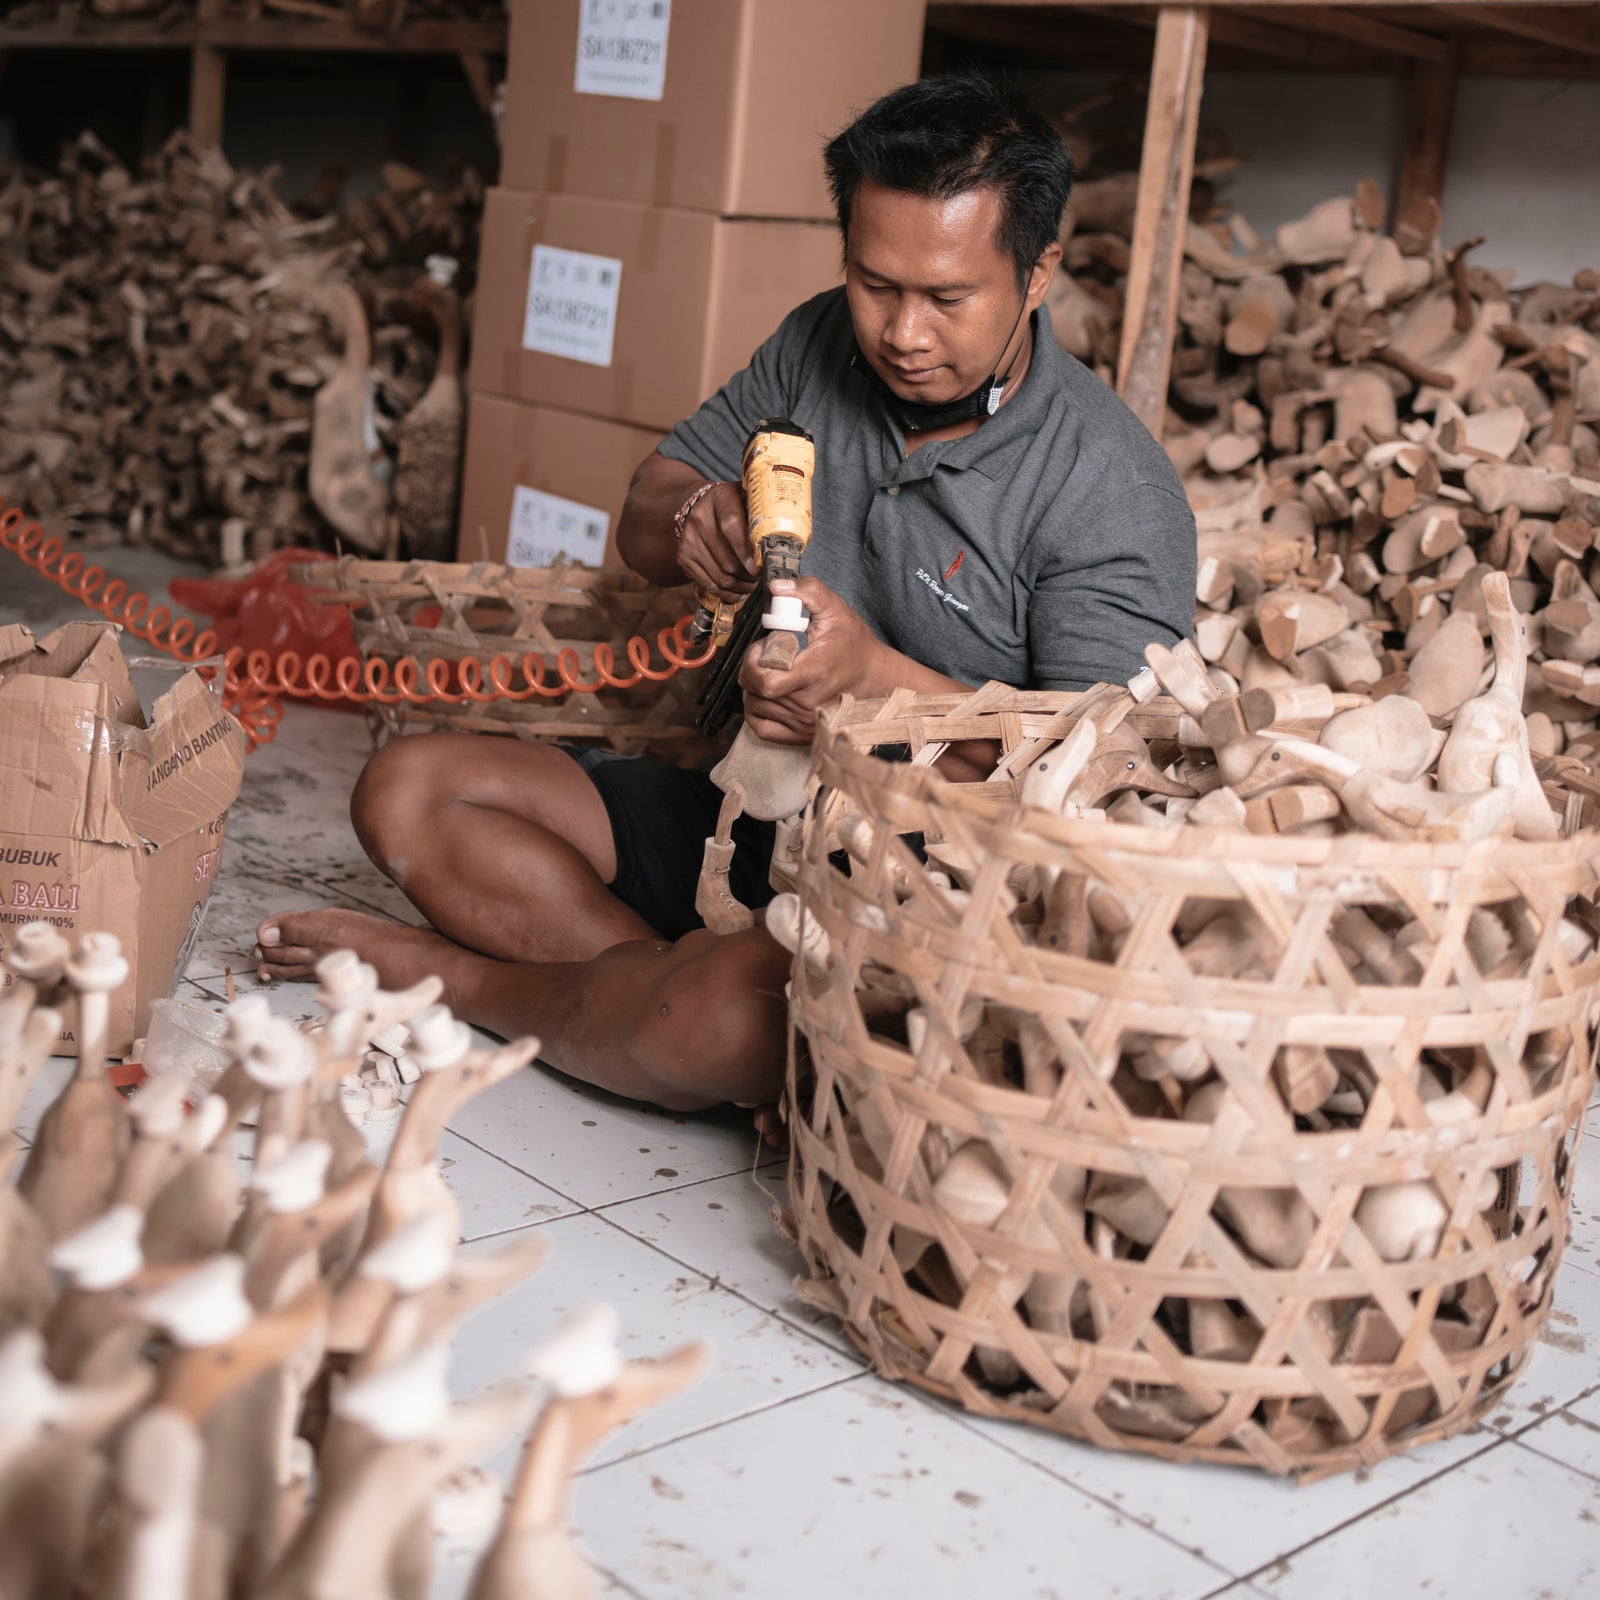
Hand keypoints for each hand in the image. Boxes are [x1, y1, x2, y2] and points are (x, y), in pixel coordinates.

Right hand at [676, 482, 757, 601]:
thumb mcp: (747, 498)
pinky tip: (738, 592)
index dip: (746, 552)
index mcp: (720, 500)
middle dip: (748, 576)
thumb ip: (760, 515)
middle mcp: (699, 519)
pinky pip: (707, 584)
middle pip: (727, 560)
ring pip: (719, 576)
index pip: (731, 527)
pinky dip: (725, 593)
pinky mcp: (683, 557)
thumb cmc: (733, 504)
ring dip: (739, 587)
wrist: (700, 505)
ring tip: (752, 587)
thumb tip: (778, 546)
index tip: (758, 569)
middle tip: (762, 581)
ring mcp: (689, 539)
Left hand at [738, 578, 886, 744]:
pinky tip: (767, 694)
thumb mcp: (835, 610)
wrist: (874, 678)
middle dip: (751, 670)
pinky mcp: (800, 734)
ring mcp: (803, 722)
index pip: (765, 681)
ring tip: (772, 672)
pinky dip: (755, 710)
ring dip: (753, 688)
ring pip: (754, 707)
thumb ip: (808, 592)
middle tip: (766, 657)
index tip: (763, 648)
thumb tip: (776, 587)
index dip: (753, 662)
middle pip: (755, 691)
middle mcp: (807, 703)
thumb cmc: (854, 646)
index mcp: (814, 673)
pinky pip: (761, 727)